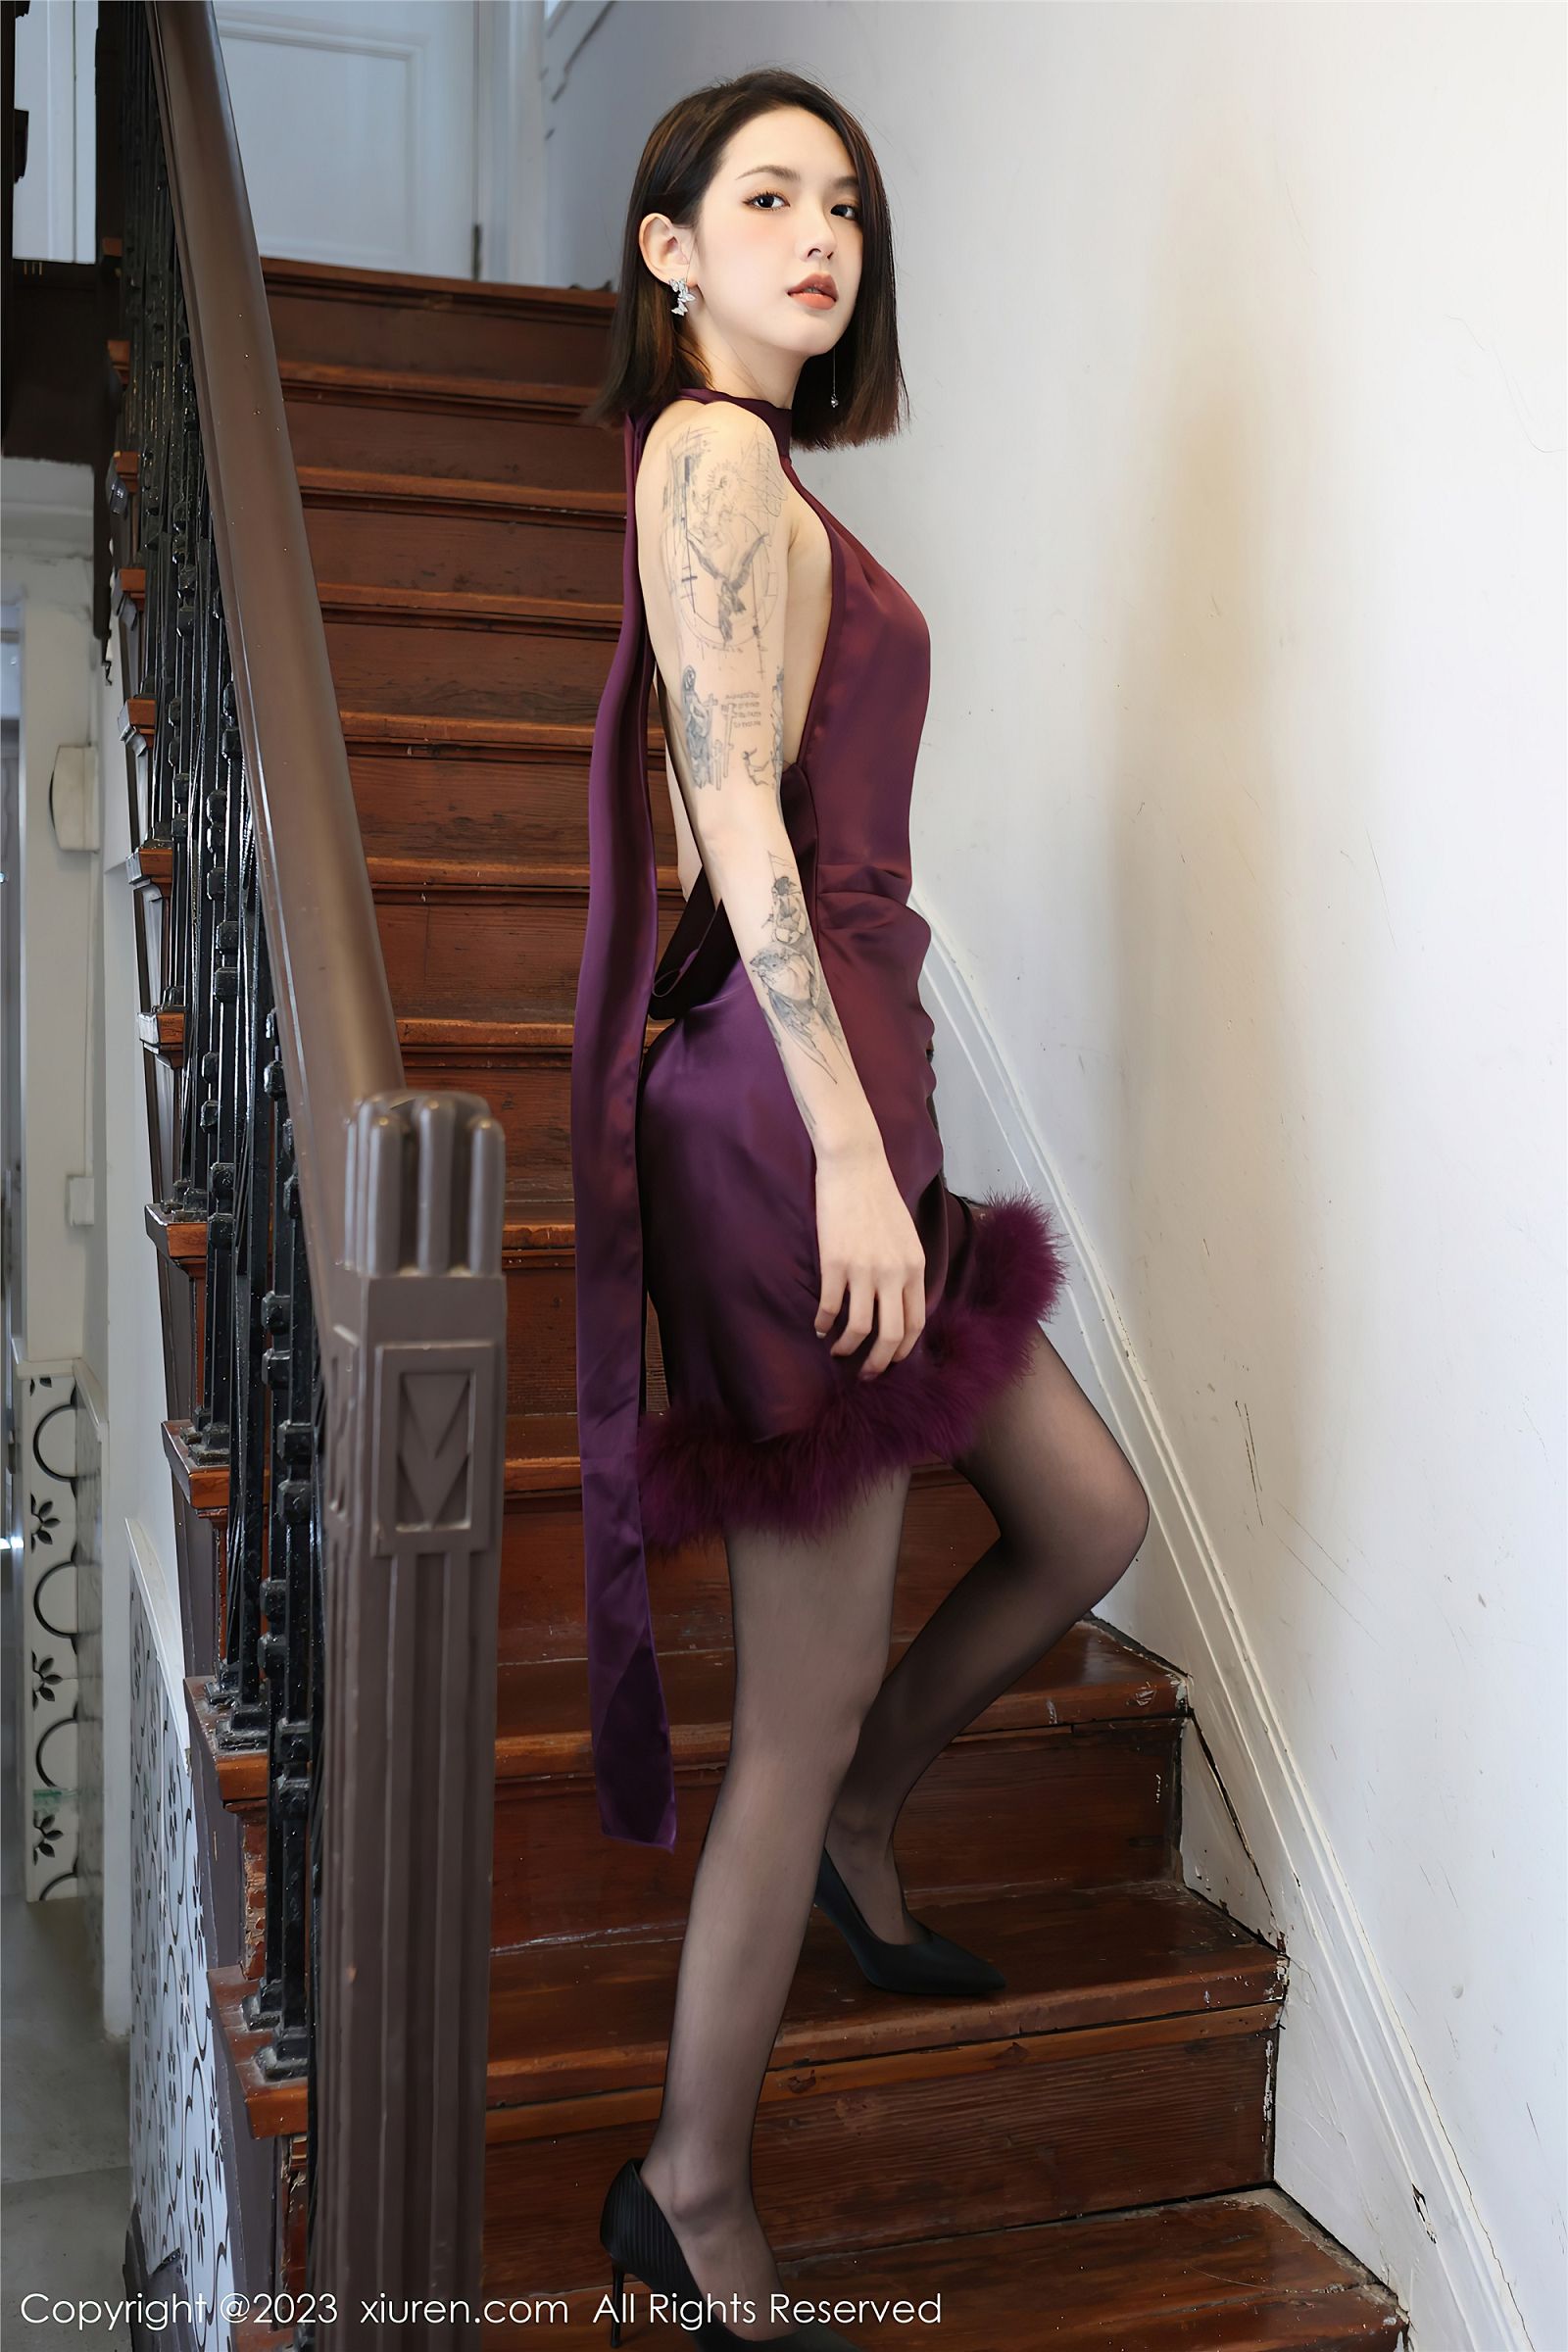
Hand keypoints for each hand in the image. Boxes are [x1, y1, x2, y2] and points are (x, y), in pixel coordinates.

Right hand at [813, 1143, 927, 1378]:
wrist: (856, 1167)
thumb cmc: (880, 1198)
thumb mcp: (906, 1236)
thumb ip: (905, 1269)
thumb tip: (897, 1303)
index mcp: (915, 1268)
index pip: (915, 1323)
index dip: (902, 1349)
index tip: (890, 1359)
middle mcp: (893, 1274)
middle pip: (890, 1335)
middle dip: (877, 1362)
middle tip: (866, 1373)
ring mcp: (864, 1270)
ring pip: (859, 1328)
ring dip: (846, 1347)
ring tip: (837, 1351)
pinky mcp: (835, 1263)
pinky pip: (830, 1306)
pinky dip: (823, 1323)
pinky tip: (819, 1326)